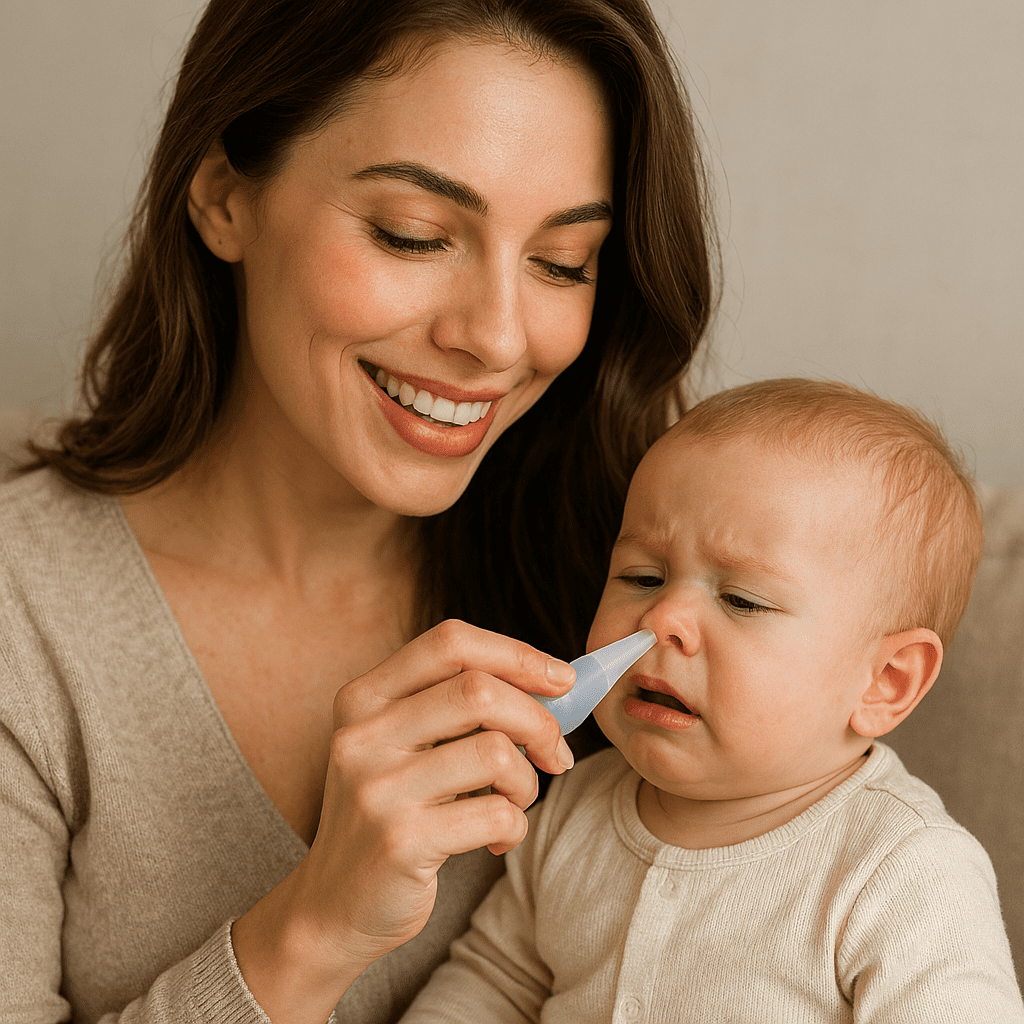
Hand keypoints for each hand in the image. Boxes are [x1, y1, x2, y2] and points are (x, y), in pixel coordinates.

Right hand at [232, 619, 574, 1022]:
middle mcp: (364, 734)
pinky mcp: (399, 842)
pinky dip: (515, 826)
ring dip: (527, 781)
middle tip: (556, 753)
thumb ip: (459, 707)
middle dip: (539, 720)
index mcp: (365, 697)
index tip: (561, 680)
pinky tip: (497, 839)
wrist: (333, 904)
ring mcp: (378, 788)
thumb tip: (557, 682)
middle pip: (480, 690)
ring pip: (496, 752)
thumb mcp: (405, 746)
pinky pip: (496, 814)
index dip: (517, 654)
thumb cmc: (392, 812)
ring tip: (515, 802)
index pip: (450, 642)